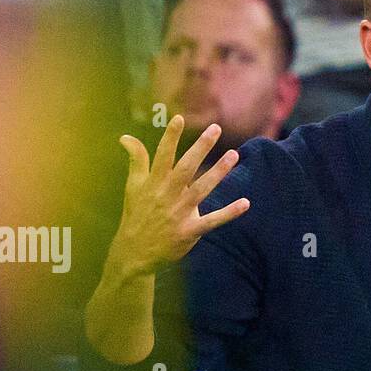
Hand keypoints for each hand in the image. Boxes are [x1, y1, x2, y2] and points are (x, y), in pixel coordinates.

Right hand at [112, 117, 246, 276]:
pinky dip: (229, 213)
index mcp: (153, 183)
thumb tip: (125, 137)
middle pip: (186, 168)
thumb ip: (135, 161)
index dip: (170, 137)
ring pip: (201, 189)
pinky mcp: (189, 231)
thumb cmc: (136, 215)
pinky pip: (212, 221)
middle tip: (216, 129)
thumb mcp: (133, 187)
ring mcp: (179, 213)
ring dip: (218, 172)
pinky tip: (245, 203)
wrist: (135, 252)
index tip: (179, 119)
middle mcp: (167, 195)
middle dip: (201, 148)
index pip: (162, 155)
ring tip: (234, 155)